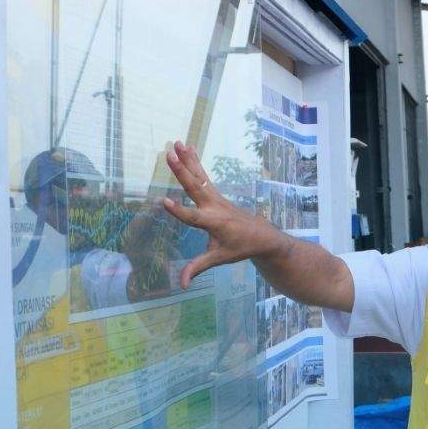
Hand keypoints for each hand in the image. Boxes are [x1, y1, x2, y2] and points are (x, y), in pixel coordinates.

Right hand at [159, 141, 283, 289]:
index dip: (178, 211)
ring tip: (176, 143)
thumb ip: (198, 267)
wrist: (263, 235)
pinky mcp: (216, 194)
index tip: (164, 201)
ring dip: (188, 159)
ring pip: (200, 175)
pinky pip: (204, 175)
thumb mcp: (220, 258)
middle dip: (182, 171)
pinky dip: (196, 161)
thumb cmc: (240, 247)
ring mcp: (216, 197)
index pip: (192, 217)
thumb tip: (181, 284)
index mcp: (213, 222)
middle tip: (169, 155)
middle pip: (195, 187)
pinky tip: (188, 148)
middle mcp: (214, 206)